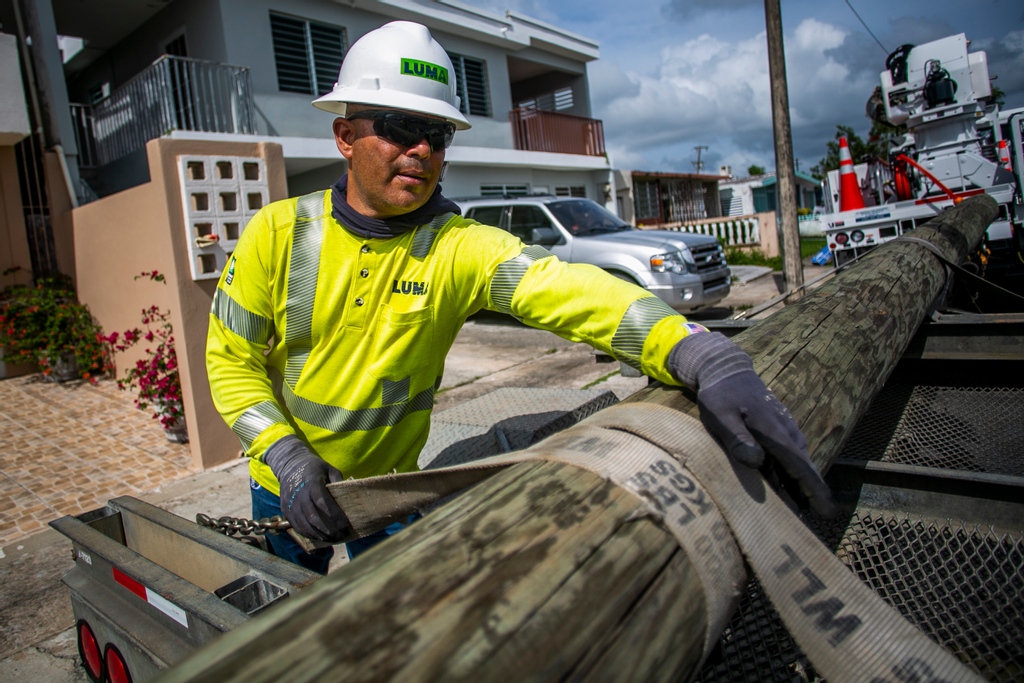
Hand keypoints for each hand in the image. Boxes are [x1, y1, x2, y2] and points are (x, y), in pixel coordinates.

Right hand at [263, 435, 350, 540]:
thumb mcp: (329, 468)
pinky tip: (319, 537)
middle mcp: (299, 495)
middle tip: (341, 536)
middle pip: (314, 518)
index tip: (345, 525)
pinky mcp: (285, 510)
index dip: (334, 516)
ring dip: (319, 535)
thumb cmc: (314, 468)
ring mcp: (290, 503)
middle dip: (329, 530)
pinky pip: (296, 526)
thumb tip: (349, 495)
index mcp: (311, 483)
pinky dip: (308, 534)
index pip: (323, 503)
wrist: (290, 465)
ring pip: (304, 525)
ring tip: (333, 539)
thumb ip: (338, 481)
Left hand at [667, 332, 835, 517]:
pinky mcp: (778, 430)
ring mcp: (785, 430)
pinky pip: (789, 456)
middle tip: (817, 521)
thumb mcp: (721, 416)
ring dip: (801, 486)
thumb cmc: (720, 395)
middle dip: (812, 495)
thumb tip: (757, 463)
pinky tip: (785, 488)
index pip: (801, 467)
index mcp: (776, 433)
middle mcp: (787, 432)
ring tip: (801, 512)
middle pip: (804, 469)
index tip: (827, 512)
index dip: (815, 491)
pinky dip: (790, 474)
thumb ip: (738, 439)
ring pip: (797, 464)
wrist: (726, 369)